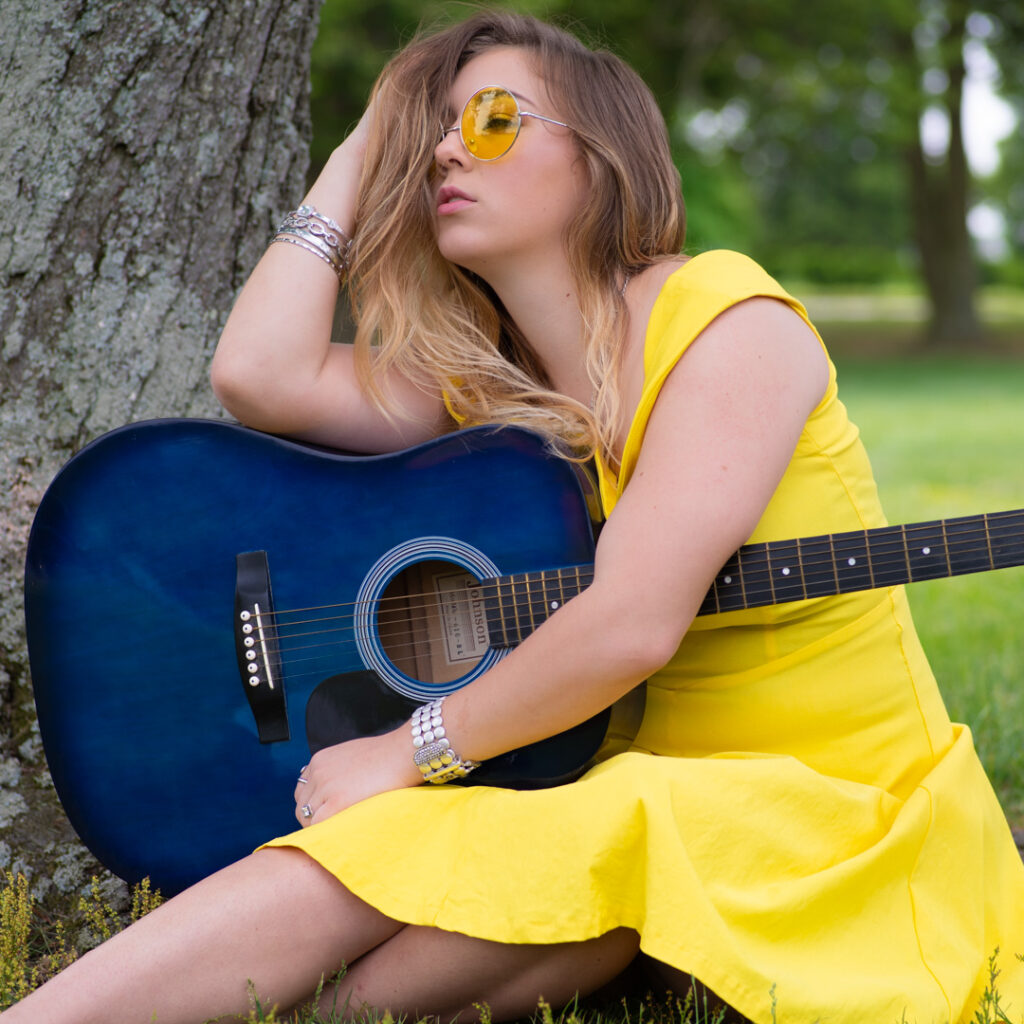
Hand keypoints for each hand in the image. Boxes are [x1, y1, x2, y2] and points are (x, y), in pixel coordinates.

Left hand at [293, 726, 421, 826]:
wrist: (401, 753)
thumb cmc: (386, 755)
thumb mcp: (353, 755)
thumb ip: (338, 770)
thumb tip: (339, 789)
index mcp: (320, 760)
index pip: (302, 791)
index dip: (312, 806)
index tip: (324, 815)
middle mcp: (317, 772)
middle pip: (301, 805)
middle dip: (313, 818)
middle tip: (331, 828)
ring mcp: (325, 787)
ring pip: (307, 818)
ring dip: (320, 827)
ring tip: (337, 834)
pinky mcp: (336, 802)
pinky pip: (318, 826)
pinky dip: (324, 834)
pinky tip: (339, 836)